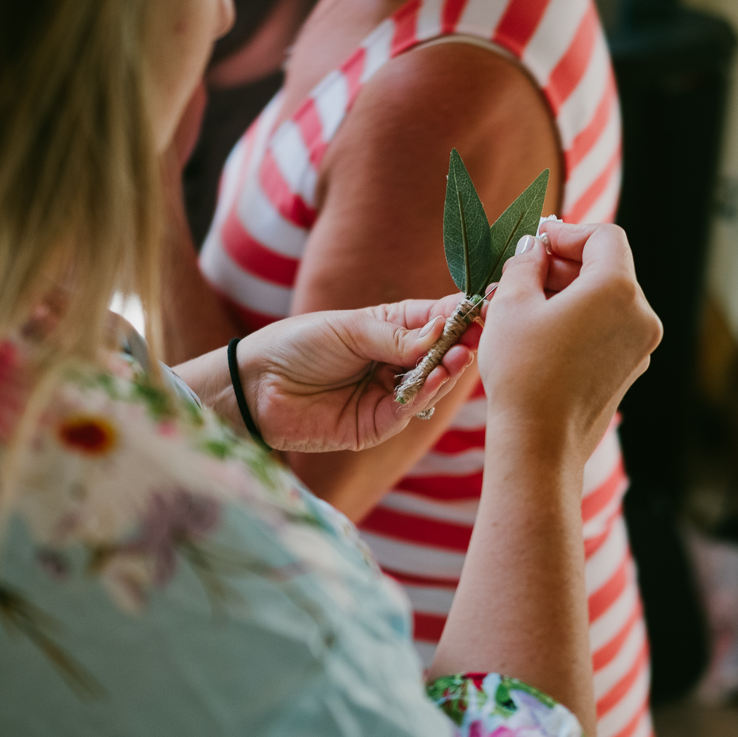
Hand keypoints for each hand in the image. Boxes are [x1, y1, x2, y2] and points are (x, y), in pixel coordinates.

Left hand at [234, 295, 479, 451]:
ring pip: (430, 386)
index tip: (481, 310)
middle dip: (459, 346)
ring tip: (459, 356)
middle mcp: (394, 363)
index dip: (458, 316)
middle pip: (440, 356)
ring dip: (447, 372)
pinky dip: (425, 395)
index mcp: (389, 330)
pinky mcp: (374, 426)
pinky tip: (435, 378)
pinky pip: (407, 412)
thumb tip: (443, 330)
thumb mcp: (350, 329)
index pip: (435, 321)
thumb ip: (397, 336)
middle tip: (474, 338)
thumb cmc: (298, 345)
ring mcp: (386, 396)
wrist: (256, 384)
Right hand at [479, 222, 661, 459]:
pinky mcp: (629, 371)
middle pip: (607, 269)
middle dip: (564, 267)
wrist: (539, 444)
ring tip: (523, 309)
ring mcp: (640, 347)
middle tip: (522, 276)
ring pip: (606, 302)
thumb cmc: (522, 372)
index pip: (604, 237)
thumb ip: (525, 265)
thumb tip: (534, 250)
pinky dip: (580, 323)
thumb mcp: (511, 304)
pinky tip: (541, 337)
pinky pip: (607, 331)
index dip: (569, 233)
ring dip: (569, 296)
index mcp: (617, 289)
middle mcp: (640, 315)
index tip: (538, 244)